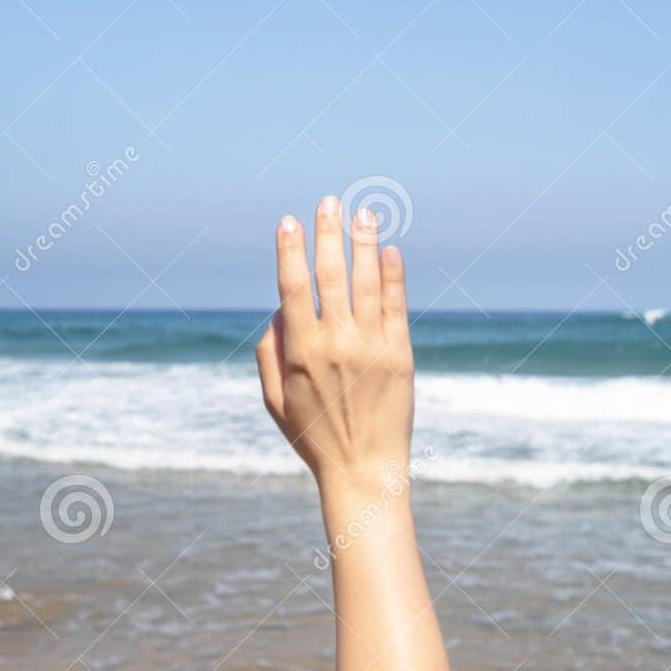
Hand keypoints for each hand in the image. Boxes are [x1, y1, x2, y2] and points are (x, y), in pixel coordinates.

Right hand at [256, 196, 413, 494]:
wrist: (364, 469)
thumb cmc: (314, 437)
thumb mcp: (274, 401)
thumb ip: (269, 354)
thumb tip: (279, 311)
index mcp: (300, 352)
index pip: (292, 287)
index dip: (289, 250)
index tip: (288, 221)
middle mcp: (335, 343)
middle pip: (330, 275)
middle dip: (328, 233)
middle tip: (329, 201)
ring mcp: (371, 347)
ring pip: (367, 282)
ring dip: (363, 243)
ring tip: (364, 213)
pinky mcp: (400, 355)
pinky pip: (396, 306)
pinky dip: (393, 275)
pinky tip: (389, 251)